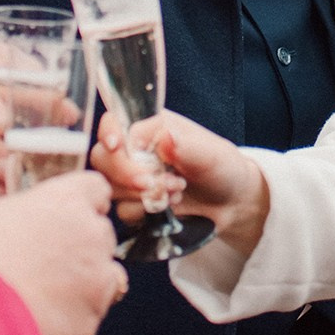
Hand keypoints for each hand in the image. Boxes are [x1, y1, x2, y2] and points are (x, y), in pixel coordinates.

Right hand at [0, 170, 127, 334]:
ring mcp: (96, 279)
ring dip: (86, 282)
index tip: (66, 219)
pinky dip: (72, 318)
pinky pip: (89, 315)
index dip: (80, 205)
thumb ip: (31, 212)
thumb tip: (36, 220)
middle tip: (45, 264)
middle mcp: (91, 233)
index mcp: (67, 199)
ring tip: (43, 295)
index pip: (97, 189)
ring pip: (107, 275)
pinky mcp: (90, 320)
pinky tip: (40, 320)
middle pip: (102, 233)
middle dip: (81, 246)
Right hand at [99, 112, 267, 255]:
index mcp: (150, 128)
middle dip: (125, 173)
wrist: (231, 204)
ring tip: (176, 191)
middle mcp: (135, 151)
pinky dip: (144, 211)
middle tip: (151, 183)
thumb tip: (166, 138)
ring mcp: (132, 179)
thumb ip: (188, 147)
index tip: (116, 146)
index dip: (108, 134)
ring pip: (110, 187)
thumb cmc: (223, 168)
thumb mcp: (212, 155)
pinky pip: (123, 211)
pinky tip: (169, 206)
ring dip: (140, 194)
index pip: (114, 124)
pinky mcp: (134, 205)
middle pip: (103, 158)